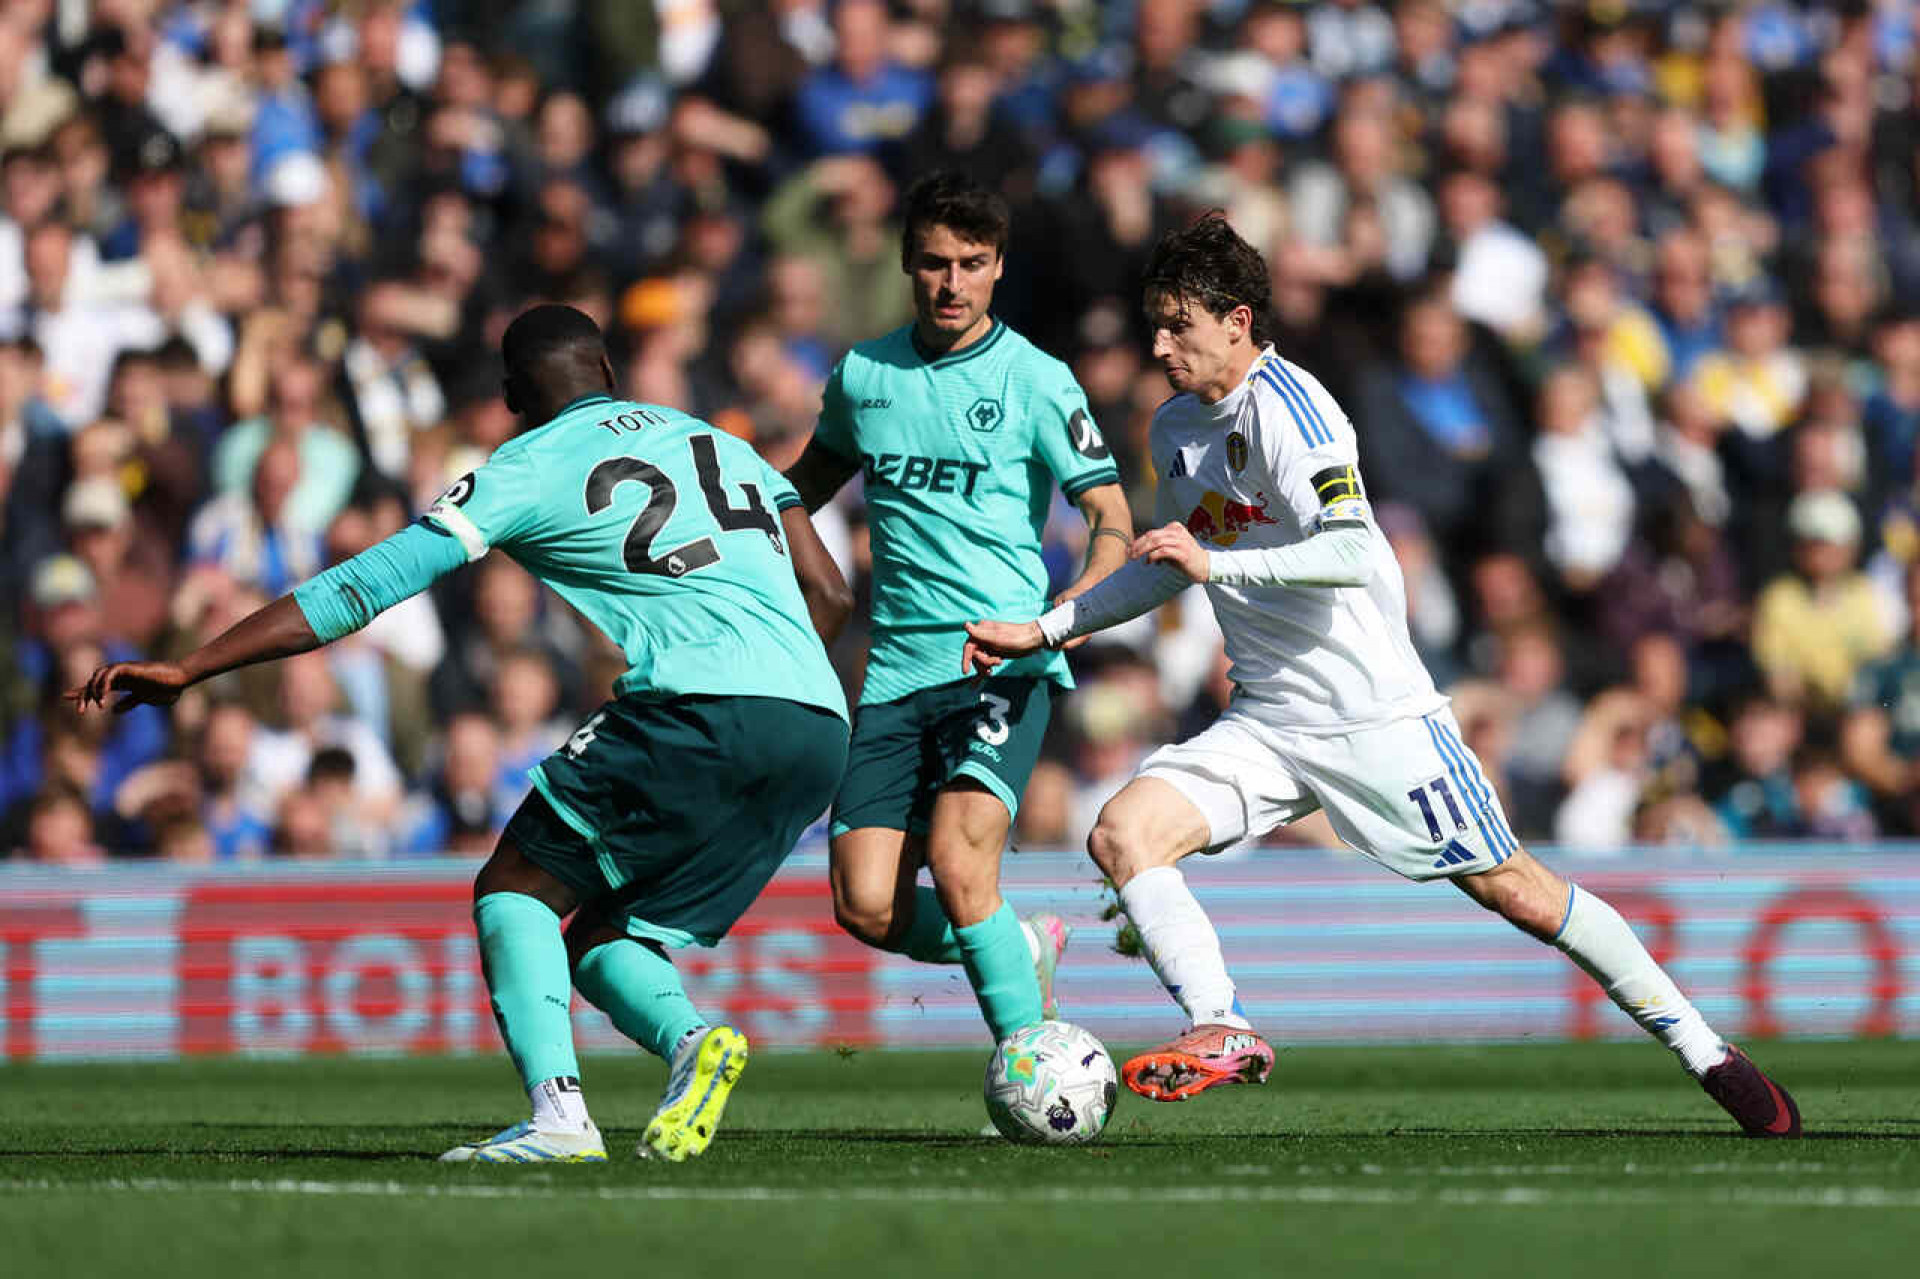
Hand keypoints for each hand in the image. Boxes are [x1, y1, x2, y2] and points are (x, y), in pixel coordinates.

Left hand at [68, 661, 192, 714]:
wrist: (181, 680)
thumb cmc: (168, 688)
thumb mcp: (145, 699)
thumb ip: (129, 702)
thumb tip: (114, 710)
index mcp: (124, 682)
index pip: (97, 685)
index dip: (82, 691)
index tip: (66, 697)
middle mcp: (121, 675)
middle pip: (94, 681)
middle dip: (84, 694)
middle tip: (80, 711)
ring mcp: (125, 670)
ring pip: (99, 675)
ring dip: (94, 690)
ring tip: (97, 705)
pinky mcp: (131, 667)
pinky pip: (111, 672)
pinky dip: (105, 683)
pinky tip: (104, 696)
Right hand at [961, 620, 1044, 675]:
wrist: (1033, 640)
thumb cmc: (1018, 637)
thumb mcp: (998, 638)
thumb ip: (981, 634)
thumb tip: (965, 625)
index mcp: (982, 630)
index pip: (969, 647)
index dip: (966, 659)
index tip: (966, 672)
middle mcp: (983, 637)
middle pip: (975, 656)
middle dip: (984, 662)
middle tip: (997, 662)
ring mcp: (989, 646)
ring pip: (980, 662)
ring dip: (986, 667)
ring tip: (997, 666)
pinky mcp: (994, 653)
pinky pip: (984, 664)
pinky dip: (980, 674)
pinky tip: (974, 684)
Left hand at [1132, 521, 1210, 582]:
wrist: (1206, 566)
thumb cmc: (1187, 559)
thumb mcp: (1172, 548)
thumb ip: (1159, 546)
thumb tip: (1141, 551)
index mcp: (1174, 528)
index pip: (1152, 532)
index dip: (1138, 541)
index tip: (1130, 549)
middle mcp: (1177, 532)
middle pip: (1151, 536)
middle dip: (1137, 545)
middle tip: (1130, 554)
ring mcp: (1180, 541)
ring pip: (1155, 542)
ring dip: (1142, 550)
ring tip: (1135, 557)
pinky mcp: (1182, 552)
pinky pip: (1163, 551)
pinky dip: (1153, 556)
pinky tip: (1149, 562)